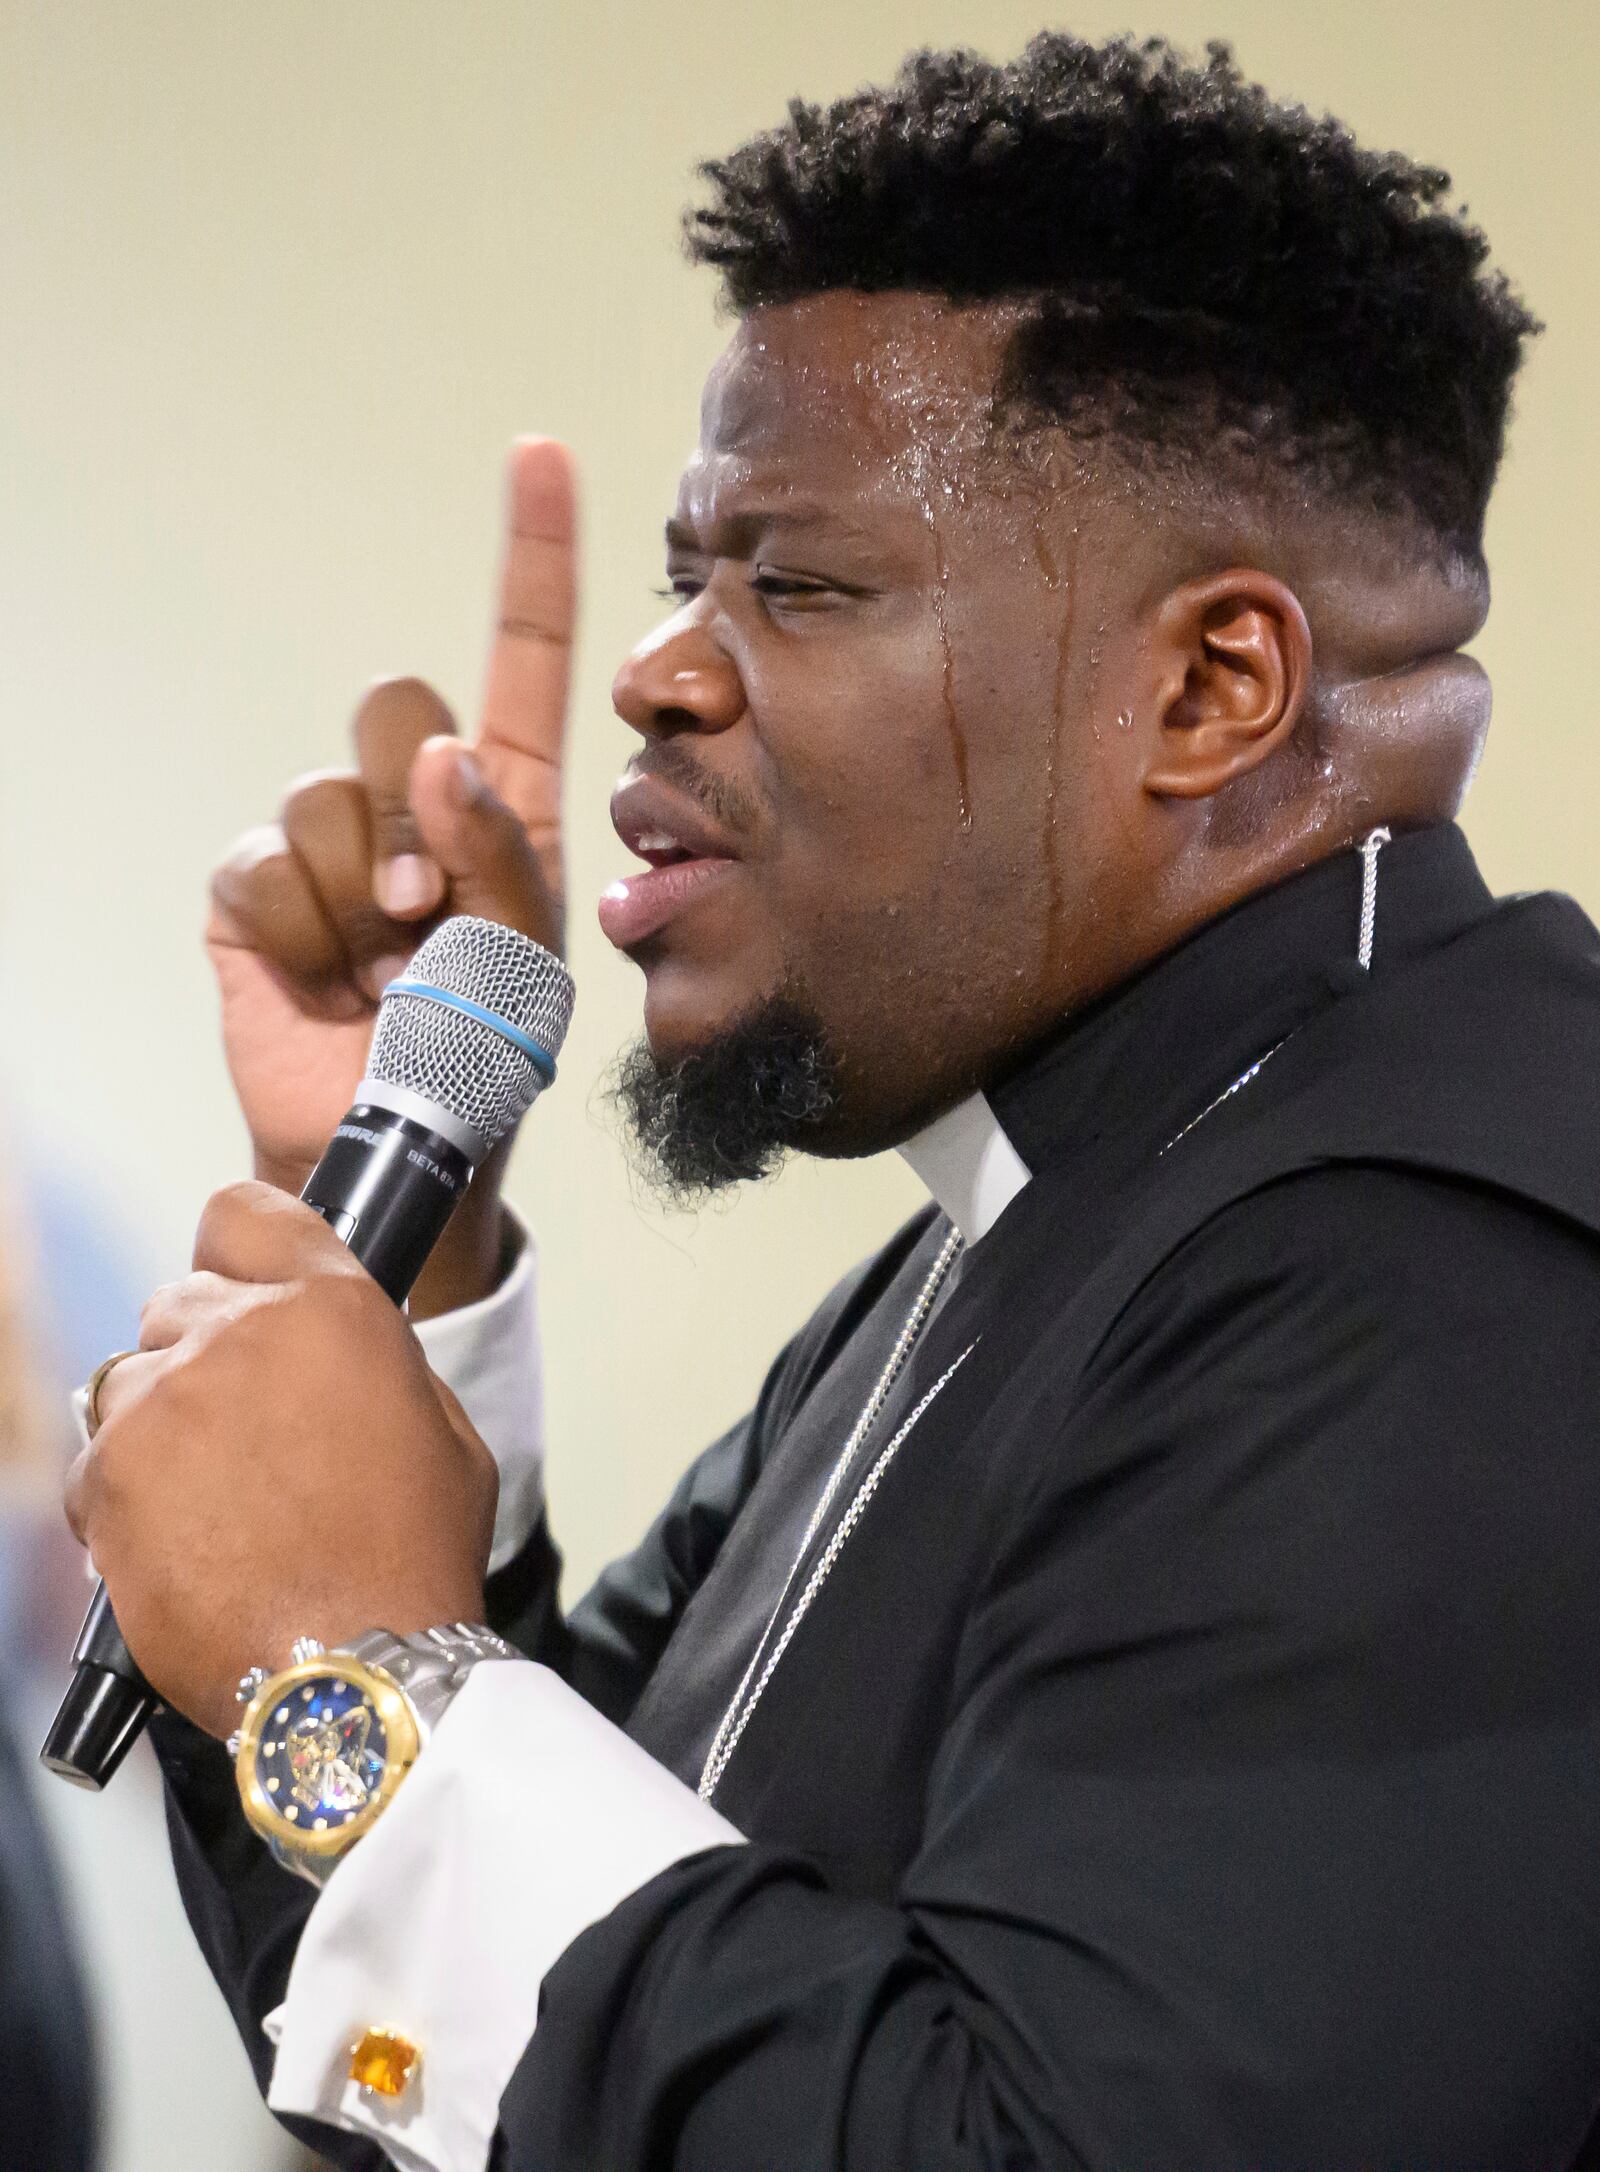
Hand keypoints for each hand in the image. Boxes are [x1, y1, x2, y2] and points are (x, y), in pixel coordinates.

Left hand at [65, 1183, 497, 1737]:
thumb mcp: (443, 1431)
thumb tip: (333, 1353)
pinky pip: (92, 1464)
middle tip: (245, 1434)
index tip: (244, 1285)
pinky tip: (184, 1544)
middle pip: (179, 1303)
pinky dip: (124, 1499)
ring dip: (160, 1428)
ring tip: (215, 1504)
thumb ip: (377, 1363)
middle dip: (204, 1356)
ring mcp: (162, 1401)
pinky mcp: (106, 1475)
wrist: (352, 1672)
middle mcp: (236, 1333)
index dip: (241, 1251)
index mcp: (330, 1306)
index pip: (242, 1214)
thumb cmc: (410, 1562)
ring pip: (127, 1383)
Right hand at [208, 439, 576, 1313]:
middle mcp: (417, 807)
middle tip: (431, 919)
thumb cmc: (480, 1057)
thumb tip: (435, 754)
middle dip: (418, 817)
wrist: (394, 1144)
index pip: (522, 664)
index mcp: (506, 809)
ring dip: (362, 894)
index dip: (531, 560)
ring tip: (385, 968)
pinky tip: (327, 984)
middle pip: (396, 705)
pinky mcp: (257, 890)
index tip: (541, 454)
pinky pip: (267, 859)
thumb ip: (497, 854)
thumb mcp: (527, 963)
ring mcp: (330, 845)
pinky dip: (304, 934)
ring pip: (329, 791)